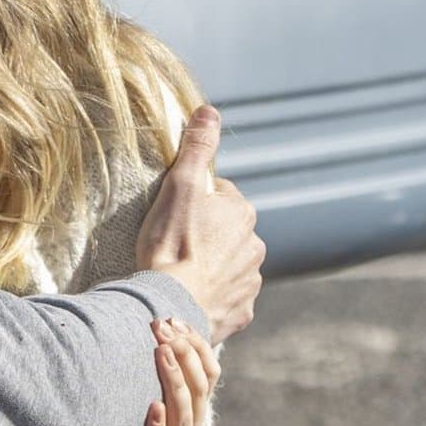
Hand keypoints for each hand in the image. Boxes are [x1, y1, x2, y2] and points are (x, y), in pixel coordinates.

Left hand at [100, 319, 216, 425]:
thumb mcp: (153, 411)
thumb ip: (160, 382)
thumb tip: (152, 332)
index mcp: (196, 418)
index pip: (209, 375)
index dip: (196, 346)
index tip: (174, 319)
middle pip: (197, 391)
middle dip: (182, 354)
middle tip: (162, 327)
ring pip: (183, 418)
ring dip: (174, 382)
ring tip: (161, 352)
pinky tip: (153, 407)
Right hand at [135, 104, 262, 340]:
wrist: (170, 307)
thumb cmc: (170, 245)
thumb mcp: (179, 187)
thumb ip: (197, 149)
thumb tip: (209, 112)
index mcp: (243, 213)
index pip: (219, 197)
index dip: (194, 203)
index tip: (174, 217)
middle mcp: (255, 247)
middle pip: (227, 233)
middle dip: (206, 236)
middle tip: (174, 246)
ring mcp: (250, 282)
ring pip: (230, 266)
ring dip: (211, 268)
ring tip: (181, 275)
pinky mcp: (241, 313)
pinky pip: (227, 299)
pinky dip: (213, 297)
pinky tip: (192, 298)